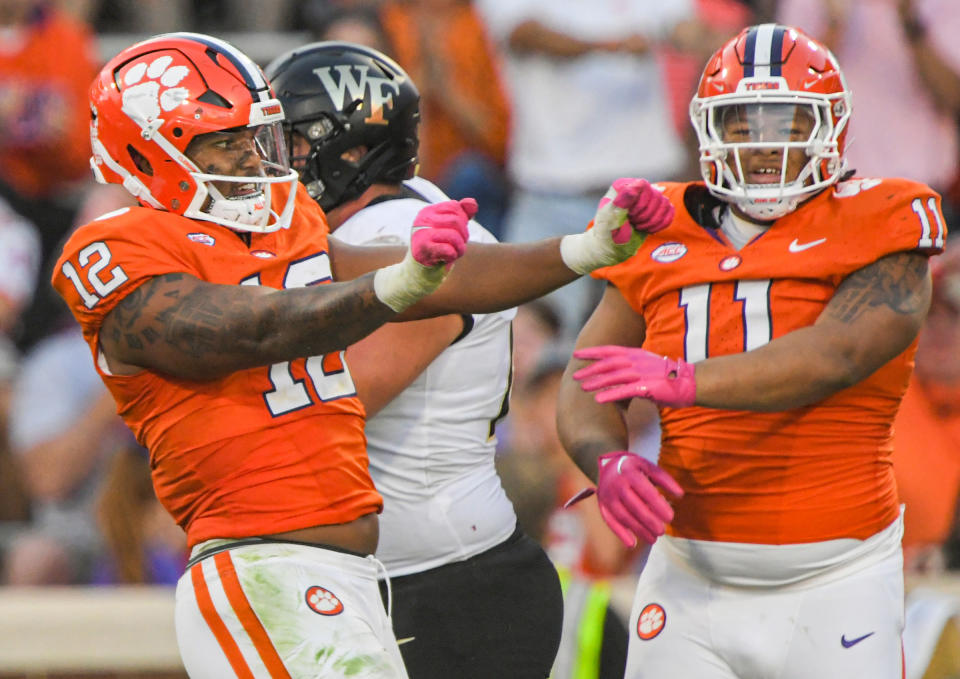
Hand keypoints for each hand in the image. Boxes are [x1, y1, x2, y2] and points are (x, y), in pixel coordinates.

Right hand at [374, 198, 476, 311]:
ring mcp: (420, 235)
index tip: (458, 233)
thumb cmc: (436, 251)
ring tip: (455, 253)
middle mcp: (421, 220)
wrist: (417, 274)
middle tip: (459, 245)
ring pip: (454, 236)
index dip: (463, 220)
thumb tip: (472, 203)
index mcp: (427, 212)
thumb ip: (462, 215)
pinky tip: (447, 259)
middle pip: (456, 220)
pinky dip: (453, 255)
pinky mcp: (422, 251)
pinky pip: (448, 250)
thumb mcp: (449, 230)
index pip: (455, 207)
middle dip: (464, 235)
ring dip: (460, 248)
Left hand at [559, 178, 673, 273]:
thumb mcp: (611, 219)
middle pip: (657, 196)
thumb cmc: (606, 234)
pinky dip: (661, 224)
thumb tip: (639, 183)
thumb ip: (623, 201)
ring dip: (653, 221)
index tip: (629, 216)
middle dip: (646, 215)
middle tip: (633, 223)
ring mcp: (646, 199)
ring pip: (665, 203)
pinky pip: (669, 211)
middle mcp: (635, 189)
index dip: (641, 205)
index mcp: (622, 186)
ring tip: (638, 226)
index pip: (644, 187)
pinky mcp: (654, 209)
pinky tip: (648, 229)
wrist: (608, 248)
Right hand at [565, 451, 683, 546]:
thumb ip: (664, 479)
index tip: (670, 518)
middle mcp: (617, 484)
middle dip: (649, 521)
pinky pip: (610, 521)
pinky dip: (620, 533)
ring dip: (638, 530)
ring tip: (653, 539)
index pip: (646, 491)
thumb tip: (679, 495)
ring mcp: (608, 496)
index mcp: (630, 472)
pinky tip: (632, 544)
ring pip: (623, 516)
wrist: (608, 464)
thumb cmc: (634, 467)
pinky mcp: (603, 505)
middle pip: (634, 506)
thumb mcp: (648, 466)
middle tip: (662, 531)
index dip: (658, 506)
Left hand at [573, 345, 695, 406]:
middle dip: (590, 369)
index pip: (610, 350)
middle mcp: (637, 361)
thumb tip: (617, 377)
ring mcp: (642, 374)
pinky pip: (625, 391)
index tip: (577, 354)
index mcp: (637, 354)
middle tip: (574, 375)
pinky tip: (598, 400)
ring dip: (596, 382)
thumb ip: (632, 370)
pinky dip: (610, 395)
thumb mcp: (647, 368)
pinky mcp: (647, 387)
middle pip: (608, 363)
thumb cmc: (669, 377)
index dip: (593, 352)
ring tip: (582, 388)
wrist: (690, 382)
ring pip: (614, 376)